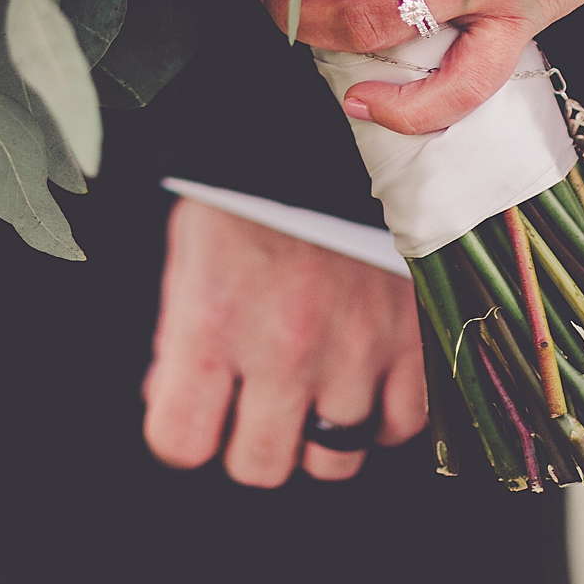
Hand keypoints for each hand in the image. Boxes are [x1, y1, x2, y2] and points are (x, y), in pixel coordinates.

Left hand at [142, 201, 425, 484]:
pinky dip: (382, 412)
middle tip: (258, 396)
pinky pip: (399, 426)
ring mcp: (355, 349)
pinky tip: (364, 371)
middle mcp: (281, 348)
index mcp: (211, 319)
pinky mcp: (413, 339)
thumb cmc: (253, 175)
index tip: (195, 404)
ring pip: (333, 459)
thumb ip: (177, 326)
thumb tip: (169, 396)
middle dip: (251, 439)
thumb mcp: (192, 238)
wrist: (340, 117)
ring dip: (319, 431)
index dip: (182, 427)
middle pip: (258, 466)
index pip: (177, 440)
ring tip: (314, 380)